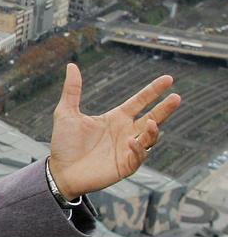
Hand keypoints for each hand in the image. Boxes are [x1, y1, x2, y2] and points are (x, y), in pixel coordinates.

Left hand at [48, 63, 180, 199]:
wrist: (59, 171)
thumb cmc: (64, 143)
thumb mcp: (66, 112)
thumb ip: (72, 90)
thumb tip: (71, 65)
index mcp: (115, 119)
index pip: (140, 102)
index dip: (153, 91)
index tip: (168, 79)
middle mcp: (125, 132)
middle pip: (152, 118)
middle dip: (165, 109)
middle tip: (177, 97)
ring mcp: (127, 150)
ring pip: (149, 139)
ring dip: (152, 131)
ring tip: (150, 122)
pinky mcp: (124, 166)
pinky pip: (138, 157)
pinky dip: (138, 149)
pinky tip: (131, 142)